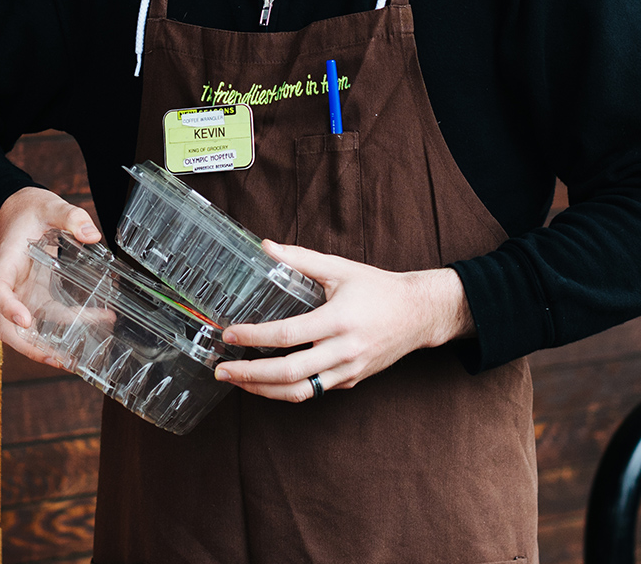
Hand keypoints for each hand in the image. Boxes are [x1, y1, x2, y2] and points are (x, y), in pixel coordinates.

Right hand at [0, 186, 102, 368]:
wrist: (18, 212)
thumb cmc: (28, 210)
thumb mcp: (50, 205)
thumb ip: (70, 216)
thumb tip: (92, 235)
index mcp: (5, 262)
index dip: (8, 308)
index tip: (25, 320)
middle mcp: (10, 285)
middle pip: (5, 324)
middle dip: (28, 346)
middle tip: (57, 358)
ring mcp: (22, 294)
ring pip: (29, 330)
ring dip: (51, 346)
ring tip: (78, 358)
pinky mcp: (37, 296)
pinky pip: (51, 318)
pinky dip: (71, 326)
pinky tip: (99, 320)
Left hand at [211, 241, 473, 402]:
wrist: (419, 315)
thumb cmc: (379, 289)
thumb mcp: (340, 268)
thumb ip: (300, 259)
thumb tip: (265, 247)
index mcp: (338, 320)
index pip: (288, 335)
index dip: (254, 337)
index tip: (229, 335)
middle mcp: (343, 351)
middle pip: (289, 373)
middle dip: (250, 374)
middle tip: (221, 369)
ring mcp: (348, 371)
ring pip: (300, 392)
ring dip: (263, 390)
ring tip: (237, 380)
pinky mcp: (350, 381)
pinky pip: (314, 391)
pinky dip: (286, 389)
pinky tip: (265, 380)